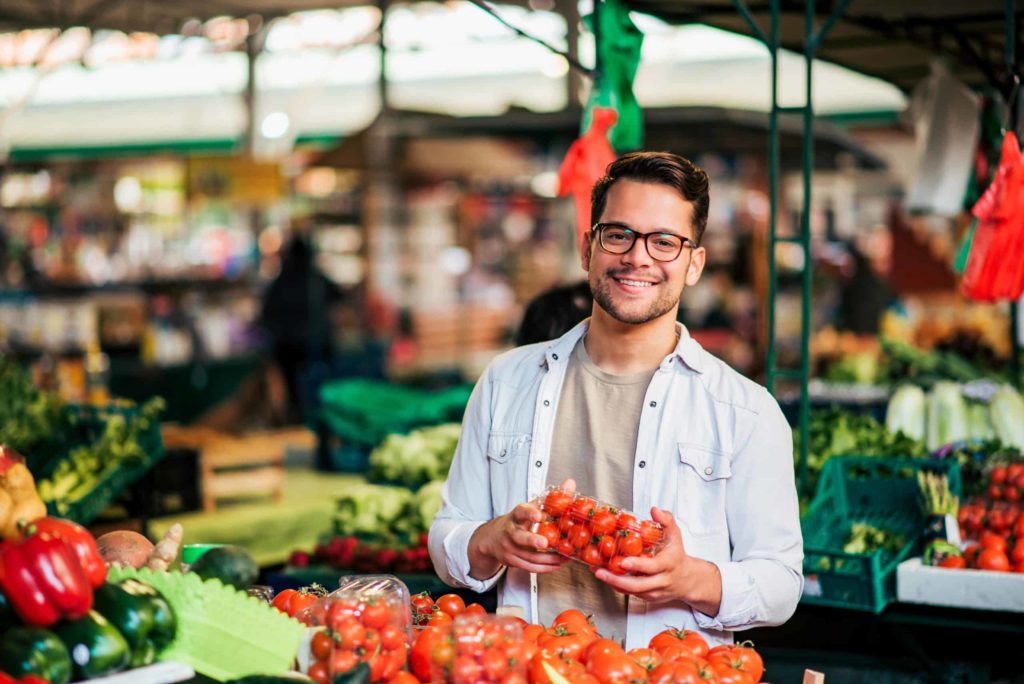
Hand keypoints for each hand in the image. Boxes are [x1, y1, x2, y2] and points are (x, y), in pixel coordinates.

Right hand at [469, 479, 575, 578]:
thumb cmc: (517, 521)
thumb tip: (570, 483)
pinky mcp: (511, 561)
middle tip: (545, 542)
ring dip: (548, 558)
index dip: (529, 513)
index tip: (539, 514)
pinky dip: (545, 568)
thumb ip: (550, 497)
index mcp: (515, 516)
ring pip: (528, 556)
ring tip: (564, 557)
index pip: (521, 512)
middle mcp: (510, 532)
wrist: (492, 538)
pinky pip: (530, 567)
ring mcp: (509, 548)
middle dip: (532, 540)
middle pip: (519, 537)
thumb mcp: (530, 507)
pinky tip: (557, 564)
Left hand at [593, 507, 721, 614]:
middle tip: (600, 571)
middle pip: (639, 585)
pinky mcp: (648, 598)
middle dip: (617, 580)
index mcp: (669, 564)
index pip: (653, 567)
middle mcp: (662, 580)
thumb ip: (666, 520)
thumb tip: (654, 510)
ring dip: (613, 583)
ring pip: (632, 591)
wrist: (687, 580)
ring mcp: (655, 591)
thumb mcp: (675, 535)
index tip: (623, 561)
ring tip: (597, 572)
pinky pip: (631, 593)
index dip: (638, 565)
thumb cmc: (677, 554)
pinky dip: (617, 586)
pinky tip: (606, 576)